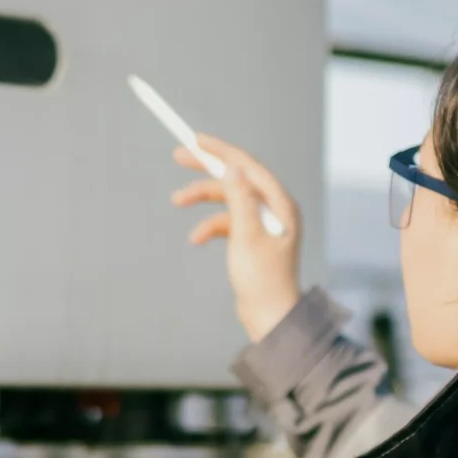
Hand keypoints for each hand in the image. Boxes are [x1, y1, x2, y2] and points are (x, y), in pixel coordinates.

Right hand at [172, 137, 302, 342]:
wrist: (269, 317)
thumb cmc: (262, 280)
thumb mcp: (246, 235)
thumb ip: (240, 198)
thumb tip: (234, 165)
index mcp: (280, 204)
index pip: (248, 166)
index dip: (221, 150)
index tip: (196, 139)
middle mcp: (275, 209)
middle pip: (236, 178)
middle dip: (206, 169)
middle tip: (178, 155)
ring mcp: (264, 224)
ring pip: (228, 200)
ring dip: (203, 201)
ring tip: (176, 201)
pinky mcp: (253, 238)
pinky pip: (228, 222)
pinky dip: (210, 226)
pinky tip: (196, 238)